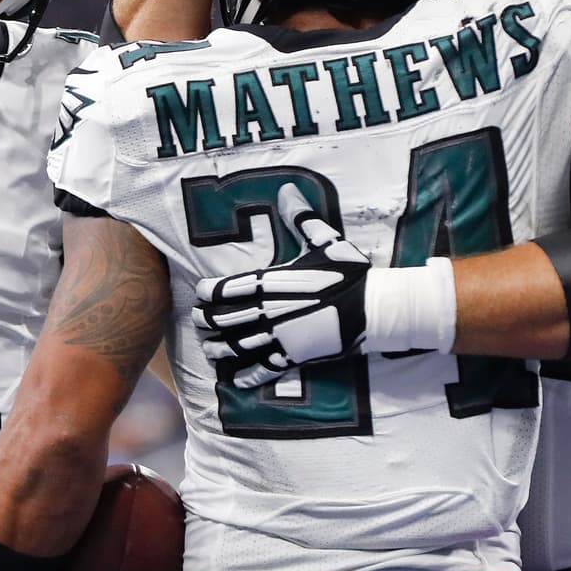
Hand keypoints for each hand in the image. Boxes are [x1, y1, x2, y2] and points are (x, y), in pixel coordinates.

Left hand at [194, 184, 369, 387]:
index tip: (200, 294)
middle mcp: (269, 311)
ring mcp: (280, 337)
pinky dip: (249, 376)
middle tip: (197, 322)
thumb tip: (287, 189)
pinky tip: (237, 380)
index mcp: (271, 282)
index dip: (209, 293)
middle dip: (207, 321)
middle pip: (225, 319)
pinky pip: (265, 369)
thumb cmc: (348, 273)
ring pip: (239, 346)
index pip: (227, 289)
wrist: (373, 308)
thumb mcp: (324, 241)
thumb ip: (300, 218)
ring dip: (220, 349)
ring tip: (209, 350)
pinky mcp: (294, 357)